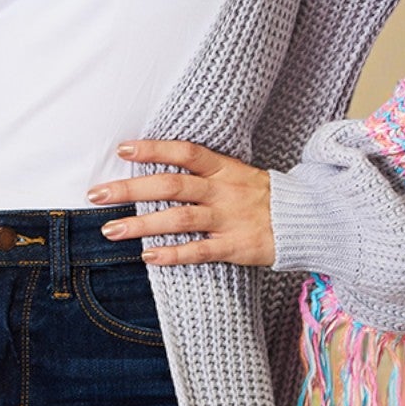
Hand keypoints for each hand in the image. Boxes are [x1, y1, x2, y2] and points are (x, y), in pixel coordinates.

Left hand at [85, 139, 276, 266]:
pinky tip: (147, 257)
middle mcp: (223, 191)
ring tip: (110, 231)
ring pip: (179, 219)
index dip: (153, 149)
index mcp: (224, 168)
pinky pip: (199, 251)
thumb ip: (203, 172)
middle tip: (96, 195)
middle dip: (130, 190)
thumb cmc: (264, 198)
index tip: (122, 149)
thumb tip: (158, 169)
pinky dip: (172, 254)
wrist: (308, 221)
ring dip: (141, 225)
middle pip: (171, 186)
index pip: (185, 152)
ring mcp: (229, 219)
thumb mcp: (237, 173)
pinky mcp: (235, 246)